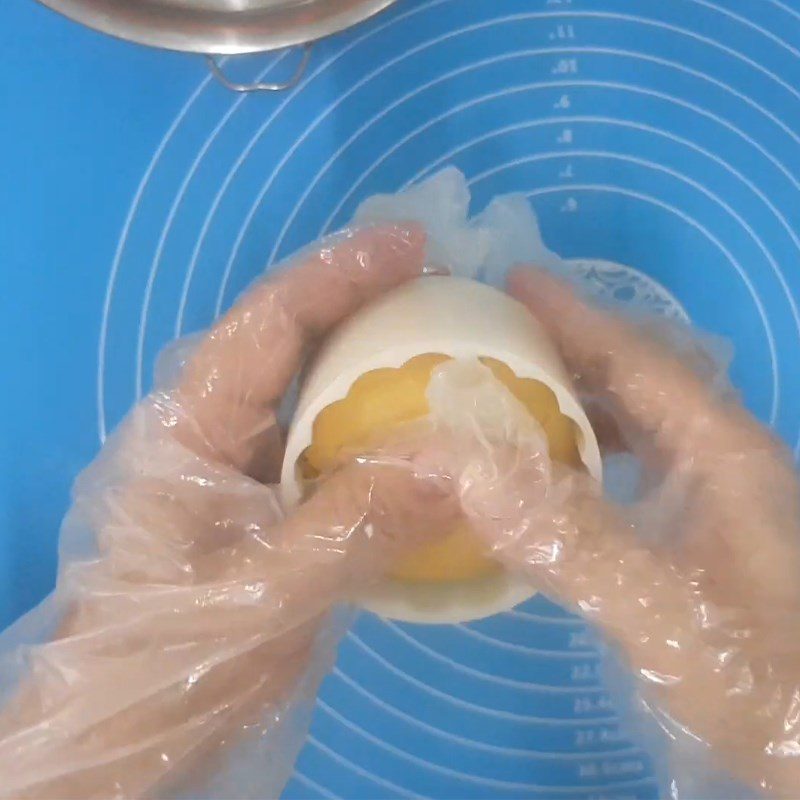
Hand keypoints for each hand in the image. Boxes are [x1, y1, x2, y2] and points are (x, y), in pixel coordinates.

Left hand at [0, 224, 454, 799]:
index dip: (339, 273)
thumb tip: (462, 463)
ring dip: (375, 364)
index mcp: (192, 428)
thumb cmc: (173, 660)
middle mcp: (212, 430)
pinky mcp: (262, 502)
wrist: (126, 731)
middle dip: (365, 305)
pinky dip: (375, 428)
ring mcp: (237, 466)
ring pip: (311, 392)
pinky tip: (423, 437)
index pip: (267, 322)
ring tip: (450, 350)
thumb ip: (358, 526)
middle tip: (450, 293)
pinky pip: (325, 444)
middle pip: (291, 343)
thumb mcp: (269, 595)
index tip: (412, 248)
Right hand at [457, 267, 799, 797]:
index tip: (513, 283)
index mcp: (722, 450)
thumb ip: (564, 538)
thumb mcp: (661, 607)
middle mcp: (725, 458)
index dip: (575, 317)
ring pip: (644, 422)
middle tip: (500, 336)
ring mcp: (721, 495)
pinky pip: (642, 463)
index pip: (639, 360)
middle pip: (643, 379)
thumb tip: (458, 466)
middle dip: (573, 348)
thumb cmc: (758, 670)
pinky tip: (561, 474)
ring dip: (583, 399)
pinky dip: (595, 451)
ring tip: (518, 394)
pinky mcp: (711, 531)